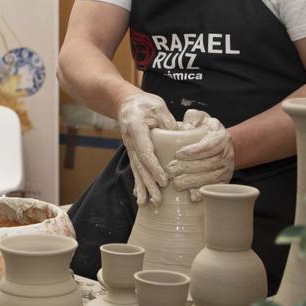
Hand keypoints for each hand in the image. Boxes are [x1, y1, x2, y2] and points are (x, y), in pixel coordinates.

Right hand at [117, 92, 175, 206]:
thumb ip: (167, 121)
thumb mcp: (157, 106)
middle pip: (140, 165)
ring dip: (143, 187)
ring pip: (136, 169)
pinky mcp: (133, 152)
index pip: (145, 151)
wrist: (126, 102)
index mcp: (136, 128)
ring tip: (146, 203)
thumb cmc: (144, 103)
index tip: (164, 180)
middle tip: (157, 199)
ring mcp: (130, 148)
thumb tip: (180, 136)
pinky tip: (140, 195)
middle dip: (148, 184)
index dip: (154, 167)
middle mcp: (130, 141)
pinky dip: (138, 182)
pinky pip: (135, 168)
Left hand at [166, 109, 234, 201]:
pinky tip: (191, 196)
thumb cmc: (206, 131)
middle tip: (171, 169)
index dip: (195, 150)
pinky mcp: (224, 181)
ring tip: (176, 182)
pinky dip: (203, 193)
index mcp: (221, 137)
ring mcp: (227, 169)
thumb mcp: (201, 118)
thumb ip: (193, 117)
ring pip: (211, 178)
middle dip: (189, 168)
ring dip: (193, 182)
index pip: (210, 145)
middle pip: (209, 164)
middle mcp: (227, 154)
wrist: (222, 145)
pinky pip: (214, 189)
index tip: (179, 153)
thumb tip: (187, 126)